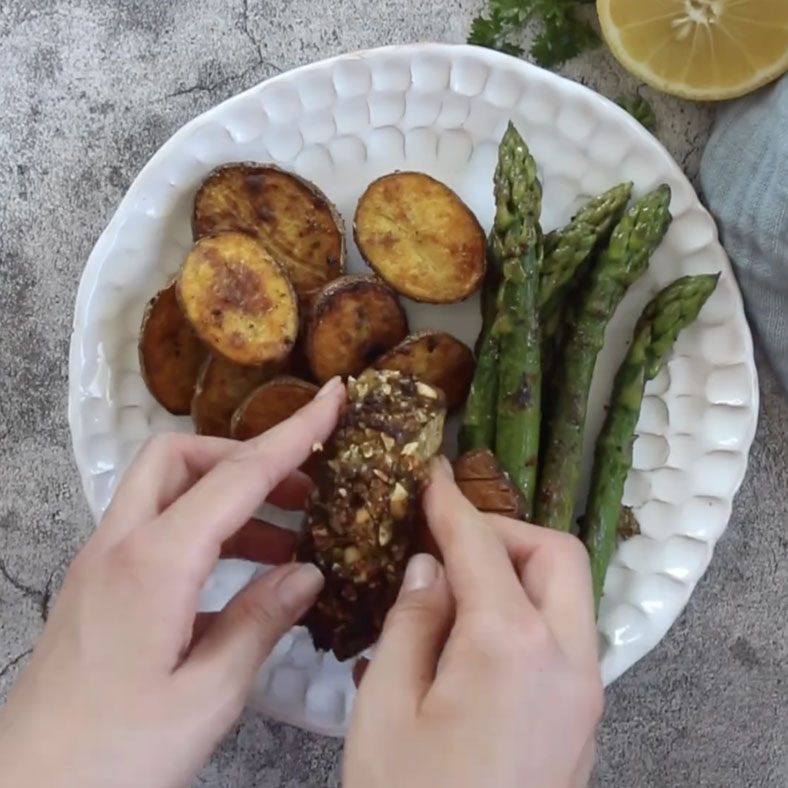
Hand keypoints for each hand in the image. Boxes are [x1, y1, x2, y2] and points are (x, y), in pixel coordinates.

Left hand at [0, 376, 344, 787]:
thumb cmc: (115, 753)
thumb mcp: (207, 696)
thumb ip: (260, 622)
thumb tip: (307, 573)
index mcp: (154, 563)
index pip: (237, 476)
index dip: (294, 435)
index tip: (335, 399)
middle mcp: (121, 546)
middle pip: (180, 457)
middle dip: (246, 457)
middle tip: (304, 490)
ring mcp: (103, 564)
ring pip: (167, 491)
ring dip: (231, 500)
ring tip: (291, 543)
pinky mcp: (99, 587)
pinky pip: (158, 531)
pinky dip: (207, 533)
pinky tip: (245, 580)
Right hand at [344, 457, 602, 787]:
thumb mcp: (385, 708)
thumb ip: (412, 622)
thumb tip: (431, 569)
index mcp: (511, 645)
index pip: (480, 546)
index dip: (450, 503)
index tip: (429, 474)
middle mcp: (566, 658)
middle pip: (555, 555)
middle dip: (503, 532)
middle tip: (448, 542)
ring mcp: (584, 691)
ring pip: (569, 595)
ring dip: (520, 571)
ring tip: (458, 584)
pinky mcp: (583, 719)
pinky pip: (565, 636)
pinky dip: (529, 611)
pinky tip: (477, 634)